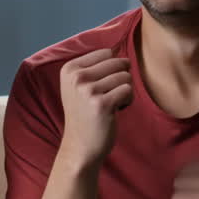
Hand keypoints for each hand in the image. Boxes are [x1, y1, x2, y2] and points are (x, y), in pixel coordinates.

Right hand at [57, 48, 132, 165]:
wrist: (80, 147)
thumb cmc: (85, 114)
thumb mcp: (78, 86)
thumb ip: (93, 66)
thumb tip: (119, 52)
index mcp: (69, 69)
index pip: (106, 53)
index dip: (111, 70)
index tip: (100, 87)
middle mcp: (76, 77)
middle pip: (117, 63)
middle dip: (120, 80)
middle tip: (107, 97)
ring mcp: (88, 90)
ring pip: (125, 76)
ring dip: (124, 91)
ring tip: (111, 104)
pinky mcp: (102, 104)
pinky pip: (128, 90)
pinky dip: (127, 101)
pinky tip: (115, 111)